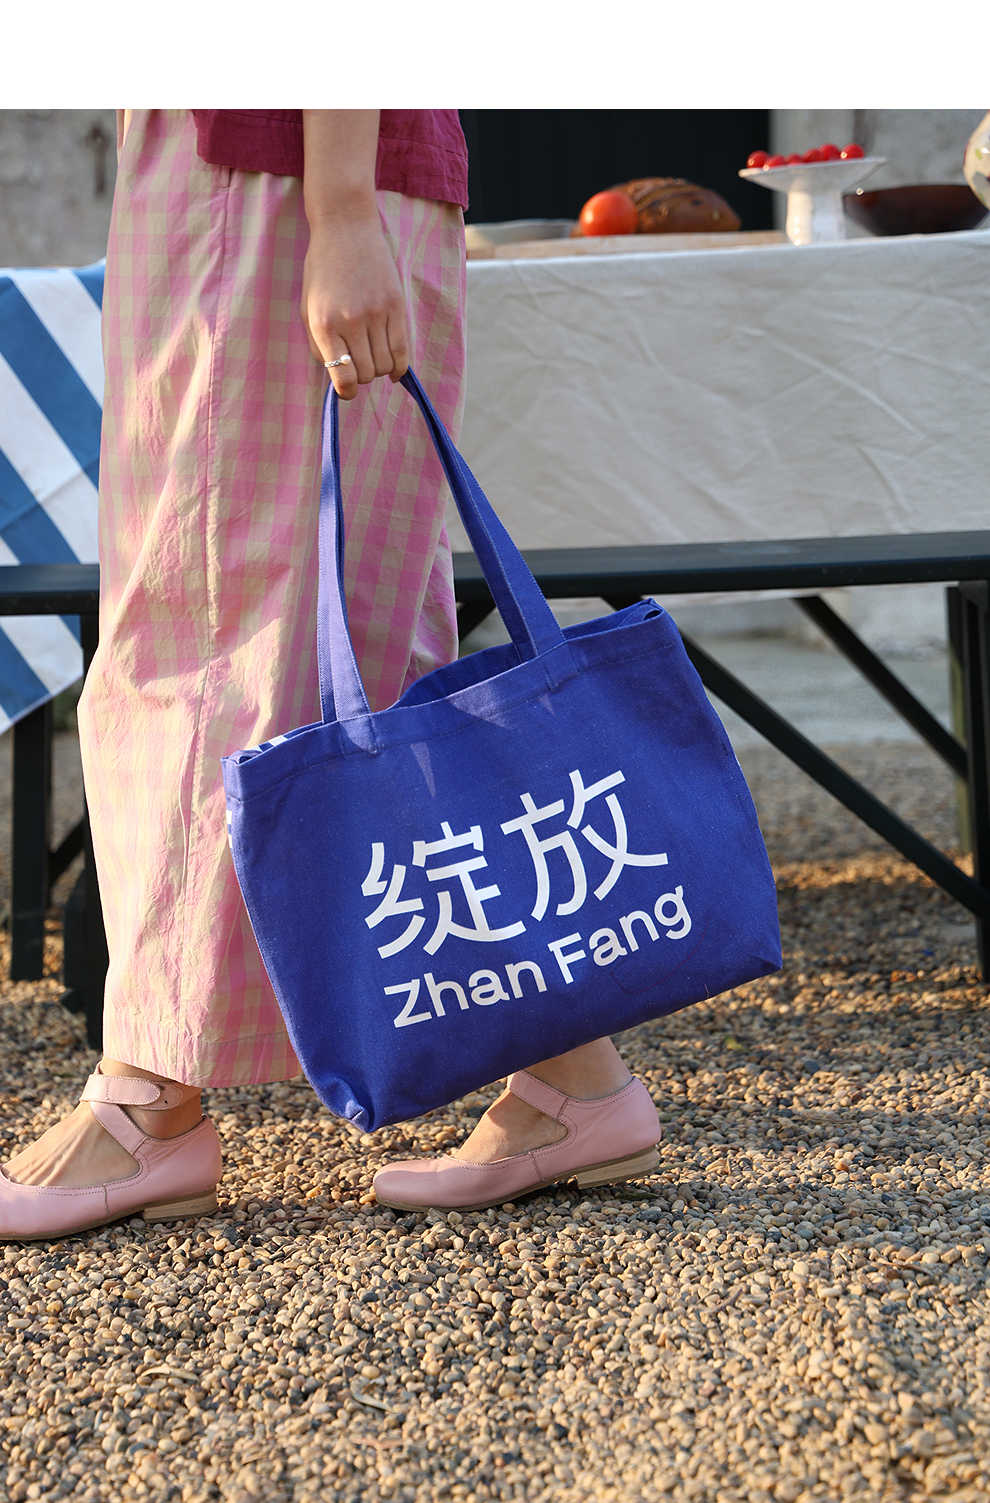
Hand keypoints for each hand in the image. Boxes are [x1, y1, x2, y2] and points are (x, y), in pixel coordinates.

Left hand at [301, 206, 409, 400]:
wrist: (345, 229)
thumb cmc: (322, 270)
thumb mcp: (308, 308)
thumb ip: (319, 344)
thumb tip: (336, 377)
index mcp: (324, 324)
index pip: (342, 377)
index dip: (346, 392)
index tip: (346, 390)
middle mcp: (351, 321)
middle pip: (366, 374)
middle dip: (362, 377)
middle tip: (358, 365)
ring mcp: (376, 313)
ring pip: (385, 366)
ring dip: (379, 370)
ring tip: (372, 357)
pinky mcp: (396, 306)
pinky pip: (402, 350)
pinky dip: (399, 366)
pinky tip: (394, 369)